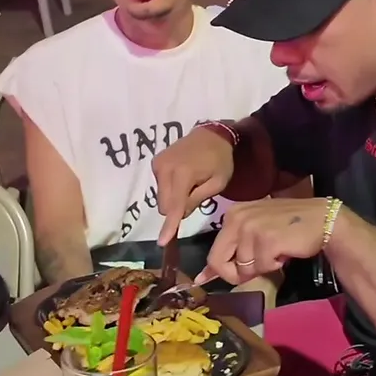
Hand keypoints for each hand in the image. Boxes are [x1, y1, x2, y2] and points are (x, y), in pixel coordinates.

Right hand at [153, 127, 234, 244]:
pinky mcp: (156, 162)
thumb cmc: (220, 159)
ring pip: (161, 197)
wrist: (211, 134)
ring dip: (174, 198)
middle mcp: (164, 169)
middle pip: (165, 205)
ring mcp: (158, 164)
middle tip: (196, 196)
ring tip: (191, 184)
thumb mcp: (217, 183)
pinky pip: (160, 186)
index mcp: (182, 174)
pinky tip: (184, 178)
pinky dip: (170, 189)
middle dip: (177, 209)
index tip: (163, 242)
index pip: (174, 207)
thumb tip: (180, 214)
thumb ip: (197, 200)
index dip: (169, 226)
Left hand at [199, 198, 331, 285]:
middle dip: (239, 273)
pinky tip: (284, 252)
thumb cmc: (289, 225)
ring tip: (277, 251)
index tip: (210, 280)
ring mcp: (252, 228)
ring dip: (262, 267)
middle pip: (221, 262)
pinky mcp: (267, 240)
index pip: (214, 253)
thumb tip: (203, 276)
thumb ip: (233, 248)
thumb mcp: (255, 229)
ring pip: (244, 268)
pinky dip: (274, 265)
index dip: (219, 270)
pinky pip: (262, 267)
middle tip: (260, 266)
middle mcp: (238, 218)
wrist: (322, 219)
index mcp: (233, 214)